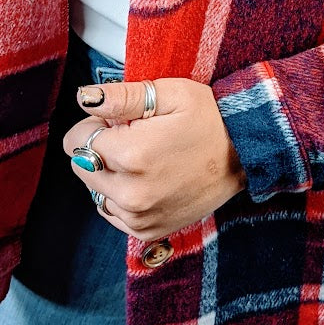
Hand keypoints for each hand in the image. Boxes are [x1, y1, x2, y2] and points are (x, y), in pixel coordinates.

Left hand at [62, 77, 247, 241]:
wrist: (246, 154)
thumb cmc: (209, 118)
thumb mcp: (170, 94)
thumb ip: (122, 96)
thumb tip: (85, 98)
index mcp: (131, 155)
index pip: (77, 140)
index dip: (98, 124)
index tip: (124, 121)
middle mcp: (130, 193)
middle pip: (82, 166)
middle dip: (102, 149)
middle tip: (139, 138)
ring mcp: (139, 216)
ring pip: (96, 191)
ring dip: (111, 174)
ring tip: (147, 160)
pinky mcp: (148, 230)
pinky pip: (112, 212)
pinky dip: (122, 195)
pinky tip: (149, 180)